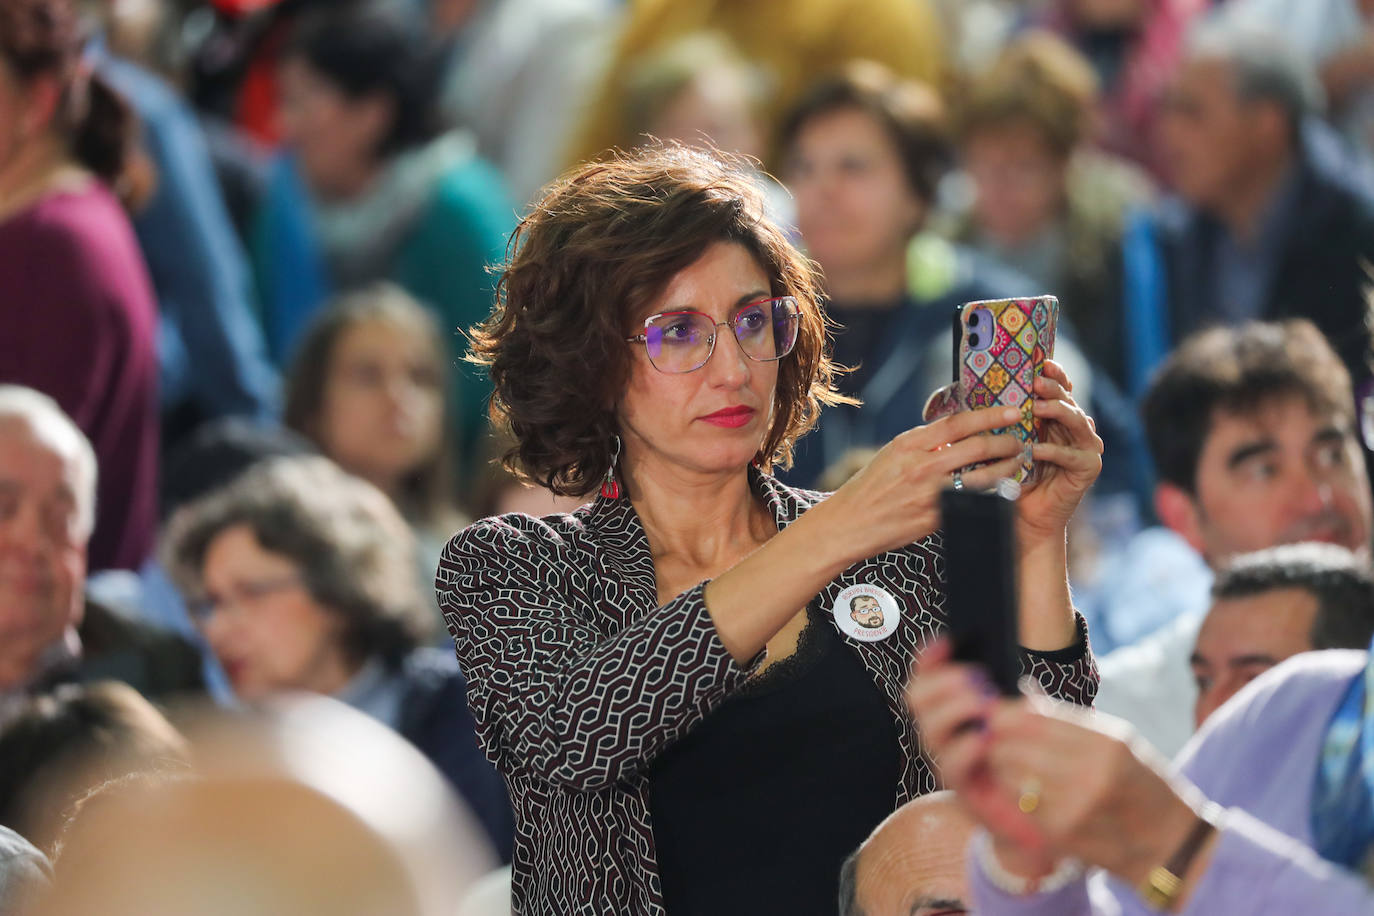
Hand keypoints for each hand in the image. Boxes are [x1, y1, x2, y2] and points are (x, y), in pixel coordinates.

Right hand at [823, 405, 1026, 561]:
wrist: (849, 523)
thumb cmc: (871, 487)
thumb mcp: (893, 453)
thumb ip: (925, 442)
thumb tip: (958, 429)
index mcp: (910, 444)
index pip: (958, 422)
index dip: (990, 414)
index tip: (1012, 410)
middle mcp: (921, 466)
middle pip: (977, 446)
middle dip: (1006, 442)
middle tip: (1020, 441)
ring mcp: (930, 493)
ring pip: (983, 476)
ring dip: (1007, 468)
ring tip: (1017, 463)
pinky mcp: (936, 518)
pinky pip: (973, 502)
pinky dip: (992, 493)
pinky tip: (1003, 489)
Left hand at [908, 641, 1201, 883]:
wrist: (1171, 843)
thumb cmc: (1142, 784)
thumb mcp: (1118, 742)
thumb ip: (1070, 722)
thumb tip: (1021, 698)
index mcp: (1106, 743)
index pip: (1033, 718)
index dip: (1005, 713)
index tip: (995, 713)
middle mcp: (1090, 773)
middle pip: (1013, 744)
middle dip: (997, 739)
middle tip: (994, 739)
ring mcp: (1075, 805)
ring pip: (1010, 772)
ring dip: (1002, 765)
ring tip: (1008, 763)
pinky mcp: (1062, 832)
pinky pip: (1019, 801)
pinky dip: (1014, 792)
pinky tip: (1023, 789)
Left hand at [1015, 360, 1102, 547]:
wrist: (1025, 515)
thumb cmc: (1015, 476)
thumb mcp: (1008, 443)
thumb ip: (1007, 421)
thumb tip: (984, 393)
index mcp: (1058, 418)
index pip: (1060, 389)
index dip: (1054, 374)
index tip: (1040, 362)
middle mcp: (1076, 429)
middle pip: (1068, 400)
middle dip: (1053, 388)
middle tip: (1036, 381)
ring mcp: (1086, 447)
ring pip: (1076, 421)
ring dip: (1057, 411)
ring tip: (1038, 406)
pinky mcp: (1088, 468)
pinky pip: (1070, 455)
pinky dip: (1053, 451)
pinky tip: (1036, 449)